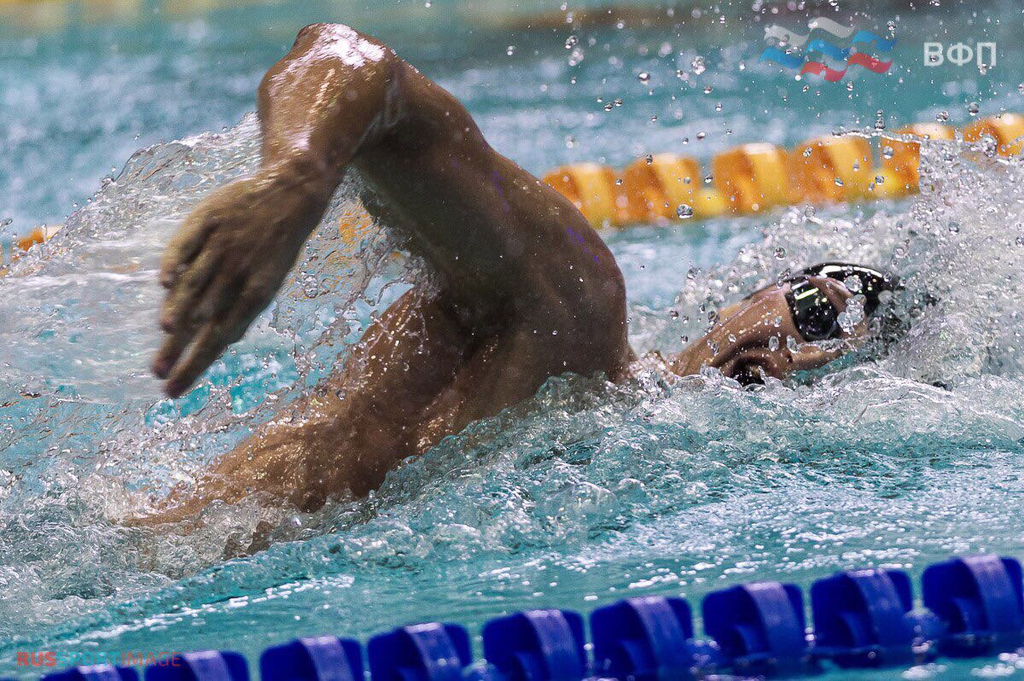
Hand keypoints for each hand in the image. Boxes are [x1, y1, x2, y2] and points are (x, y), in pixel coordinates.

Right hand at [153, 165, 330, 396]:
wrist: (290, 191)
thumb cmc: (276, 246)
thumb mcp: (271, 280)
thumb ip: (244, 309)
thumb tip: (224, 340)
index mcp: (255, 294)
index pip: (220, 339)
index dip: (197, 365)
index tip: (174, 390)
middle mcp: (238, 272)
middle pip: (204, 317)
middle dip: (181, 349)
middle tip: (159, 374)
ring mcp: (222, 244)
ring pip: (195, 282)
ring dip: (179, 308)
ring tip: (165, 332)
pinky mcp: (208, 218)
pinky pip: (187, 243)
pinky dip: (176, 261)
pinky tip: (164, 282)